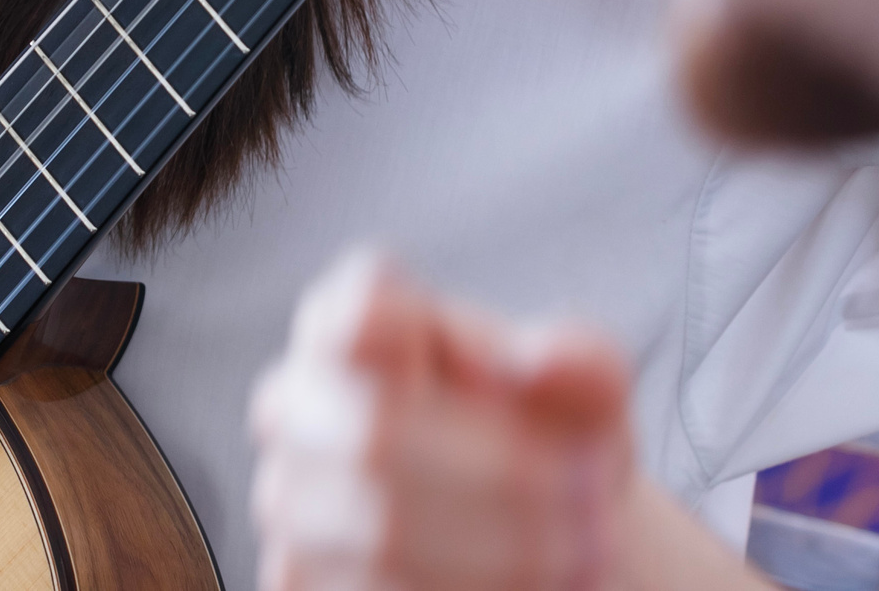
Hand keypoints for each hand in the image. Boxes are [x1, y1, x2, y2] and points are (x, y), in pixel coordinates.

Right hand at [250, 252, 765, 590]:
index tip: (524, 378)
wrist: (537, 530)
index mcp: (352, 325)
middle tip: (592, 500)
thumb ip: (579, 364)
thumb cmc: (544, 435)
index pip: (358, 314)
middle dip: (502, 477)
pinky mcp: (295, 578)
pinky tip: (529, 587)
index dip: (431, 342)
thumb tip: (548, 361)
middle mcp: (296, 403)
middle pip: (375, 433)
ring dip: (500, 552)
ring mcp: (286, 497)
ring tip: (583, 554)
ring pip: (380, 534)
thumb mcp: (584, 392)